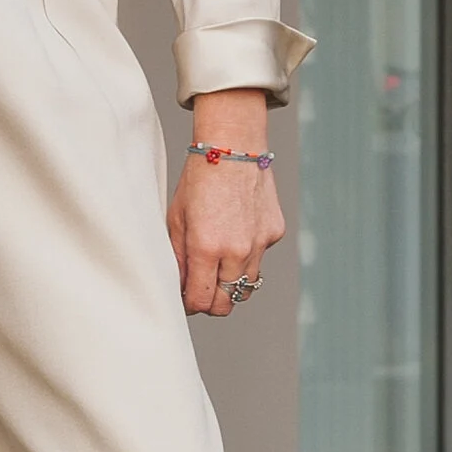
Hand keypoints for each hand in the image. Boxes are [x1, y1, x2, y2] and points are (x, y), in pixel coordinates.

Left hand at [168, 95, 283, 318]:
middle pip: (226, 304)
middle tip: (200, 288)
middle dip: (211, 302)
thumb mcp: (177, 218)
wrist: (233, 147)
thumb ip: (177, 258)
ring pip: (246, 286)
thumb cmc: (198, 179)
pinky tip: (235, 231)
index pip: (201, 301)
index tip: (184, 297)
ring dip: (230, 282)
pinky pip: (259, 258)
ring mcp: (259, 244)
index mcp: (206, 247)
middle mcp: (236, 251)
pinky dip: (247, 255)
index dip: (190, 304)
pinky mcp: (274, 234)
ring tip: (216, 262)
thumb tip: (178, 288)